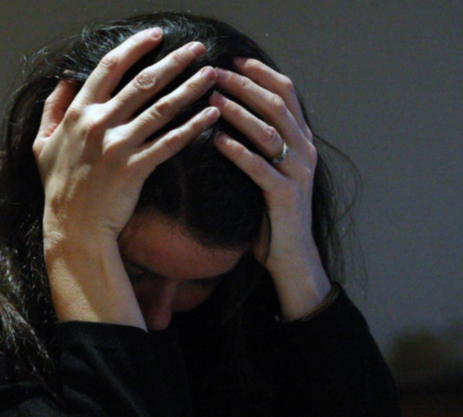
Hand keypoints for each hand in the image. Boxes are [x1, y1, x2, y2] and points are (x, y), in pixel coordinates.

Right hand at [32, 28, 219, 327]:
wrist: (72, 228)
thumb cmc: (58, 188)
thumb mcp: (41, 145)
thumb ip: (52, 110)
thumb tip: (63, 81)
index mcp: (78, 113)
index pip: (110, 67)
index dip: (135, 47)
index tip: (156, 35)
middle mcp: (99, 123)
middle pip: (143, 81)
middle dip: (174, 61)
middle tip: (197, 48)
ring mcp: (119, 146)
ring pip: (162, 108)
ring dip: (190, 88)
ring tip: (212, 74)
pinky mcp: (136, 168)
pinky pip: (170, 142)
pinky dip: (193, 127)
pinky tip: (211, 116)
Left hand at [210, 58, 331, 319]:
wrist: (291, 258)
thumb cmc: (271, 215)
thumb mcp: (266, 172)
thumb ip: (256, 146)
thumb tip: (223, 119)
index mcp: (301, 141)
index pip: (287, 94)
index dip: (261, 74)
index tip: (234, 60)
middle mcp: (304, 151)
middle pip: (277, 105)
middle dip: (245, 86)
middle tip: (215, 74)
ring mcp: (297, 173)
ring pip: (269, 131)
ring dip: (239, 112)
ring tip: (212, 99)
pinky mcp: (285, 196)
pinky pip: (260, 167)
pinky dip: (238, 151)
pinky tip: (217, 139)